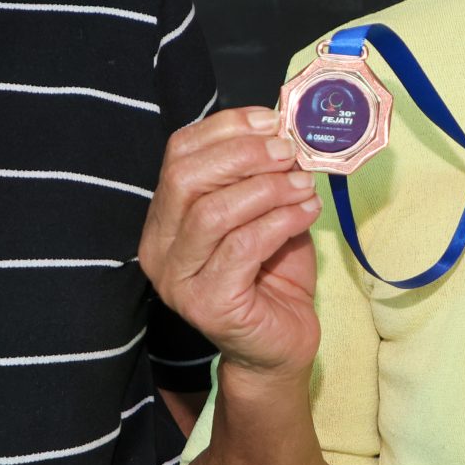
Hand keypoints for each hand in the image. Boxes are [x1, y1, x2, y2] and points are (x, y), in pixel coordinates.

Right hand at [142, 108, 321, 380]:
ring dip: (268, 190)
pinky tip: (306, 213)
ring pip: (214, 212)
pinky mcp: (207, 304)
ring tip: (304, 185)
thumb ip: (261, 174)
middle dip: (244, 155)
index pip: (177, 154)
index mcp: (164, 218)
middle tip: (290, 152)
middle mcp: (158, 248)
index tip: (271, 121)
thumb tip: (282, 127)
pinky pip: (242, 247)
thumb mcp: (264, 211)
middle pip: (186, 178)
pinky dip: (280, 221)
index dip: (225, 129)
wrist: (280, 343)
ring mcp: (177, 280)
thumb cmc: (271, 274)